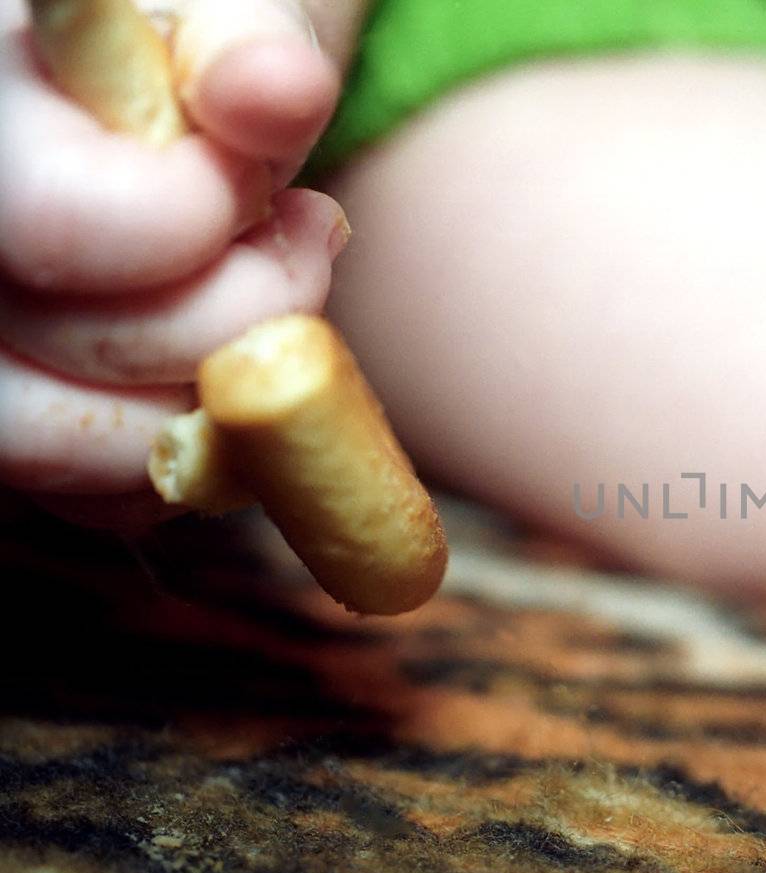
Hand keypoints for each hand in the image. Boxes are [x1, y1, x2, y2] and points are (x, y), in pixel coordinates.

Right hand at [0, 0, 349, 528]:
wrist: (158, 122)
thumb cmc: (187, 64)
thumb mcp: (229, 19)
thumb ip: (250, 46)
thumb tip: (274, 92)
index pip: (54, 219)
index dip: (193, 220)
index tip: (268, 191)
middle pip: (85, 342)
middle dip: (244, 310)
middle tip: (302, 243)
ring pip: (78, 443)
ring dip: (222, 397)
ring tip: (267, 310)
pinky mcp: (11, 427)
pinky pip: (100, 497)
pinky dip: (195, 458)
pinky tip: (228, 376)